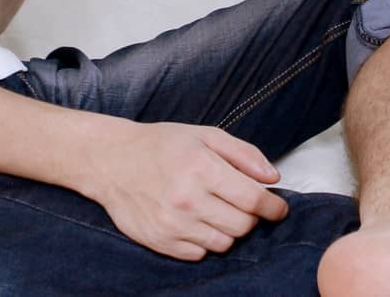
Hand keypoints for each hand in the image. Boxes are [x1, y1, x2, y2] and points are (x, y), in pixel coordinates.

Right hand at [81, 121, 290, 260]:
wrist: (112, 160)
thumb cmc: (161, 145)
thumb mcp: (205, 135)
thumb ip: (244, 154)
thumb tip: (273, 178)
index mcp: (202, 168)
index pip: (253, 200)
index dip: (273, 207)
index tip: (278, 208)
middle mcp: (188, 200)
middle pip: (242, 225)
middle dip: (249, 216)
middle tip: (240, 203)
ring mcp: (173, 224)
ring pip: (224, 243)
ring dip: (227, 229)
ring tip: (214, 210)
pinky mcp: (161, 242)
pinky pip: (200, 254)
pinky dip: (204, 241)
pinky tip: (195, 220)